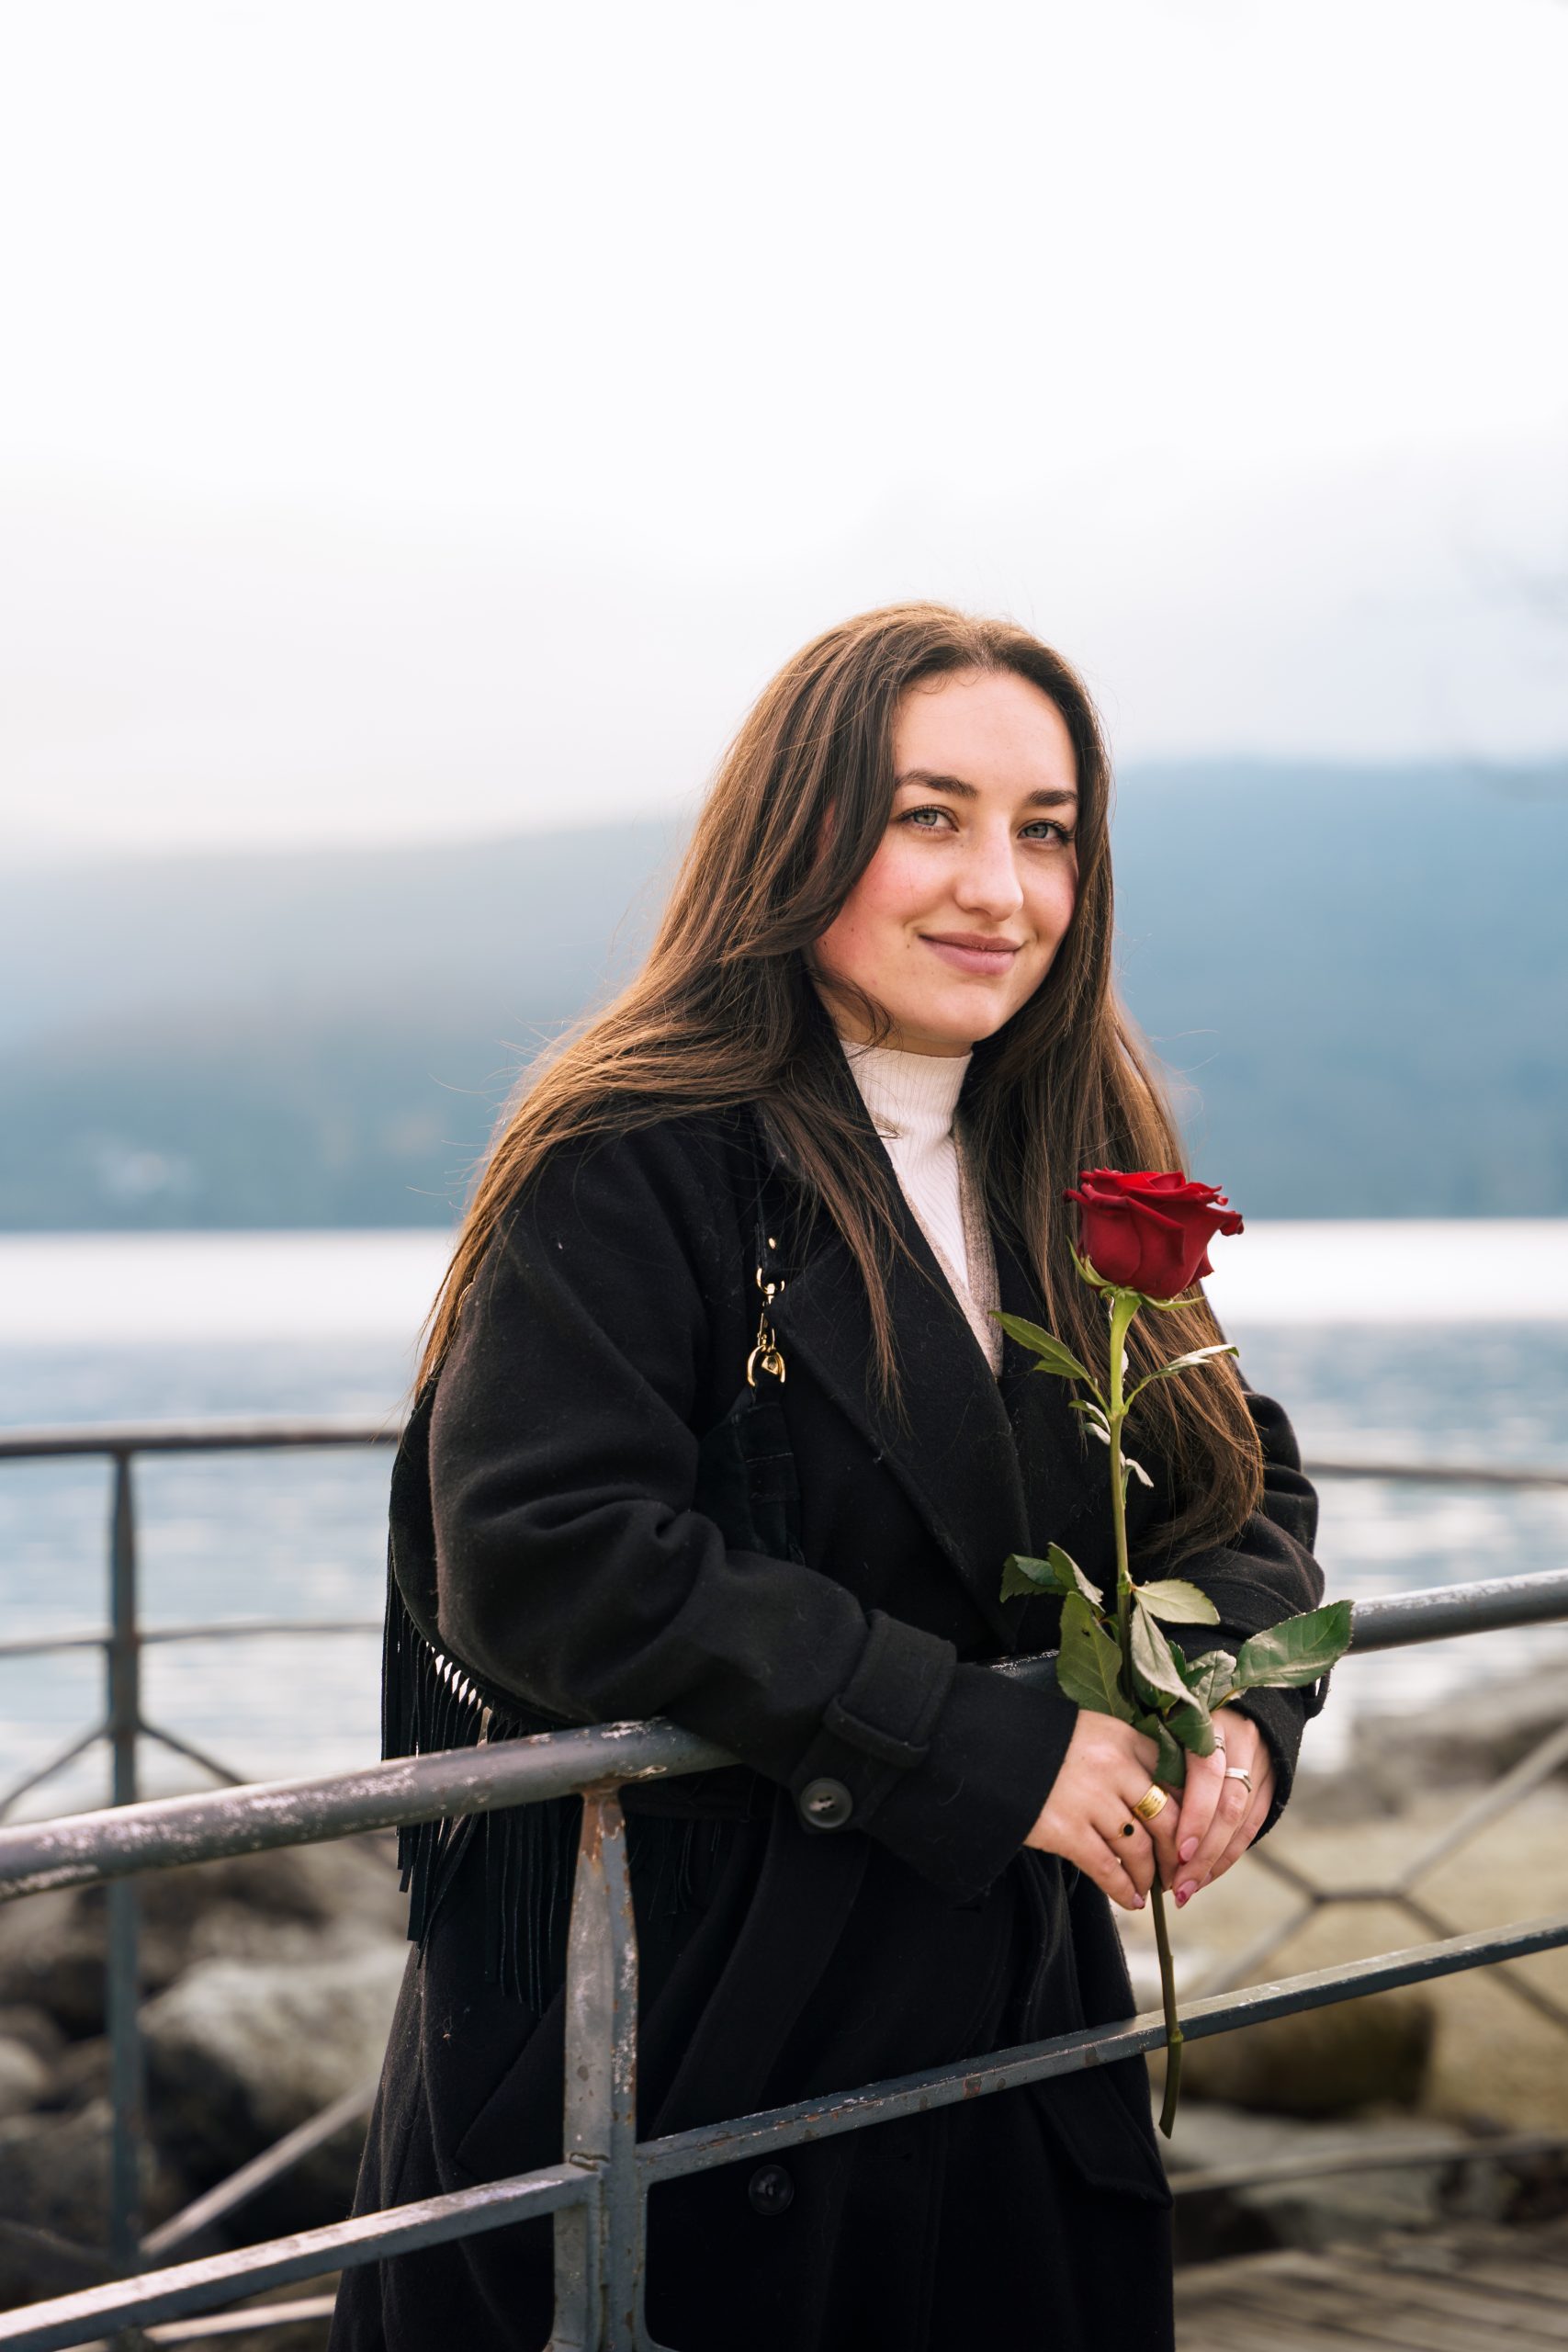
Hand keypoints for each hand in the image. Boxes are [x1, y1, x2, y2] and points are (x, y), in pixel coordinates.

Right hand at [1024, 1711, 1181, 1911]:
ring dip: (1149, 1875)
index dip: (1191, 1815)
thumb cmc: (1040, 1742)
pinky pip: (1106, 1868)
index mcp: (1124, 1738)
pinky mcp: (1065, 1829)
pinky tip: (1129, 1899)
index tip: (1193, 1836)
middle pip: (1167, 1819)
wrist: (986, 1748)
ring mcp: (1090, 1799)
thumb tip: (1161, 1800)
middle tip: (1179, 1872)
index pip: (1177, 1780)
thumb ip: (1125, 1757)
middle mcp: (1114, 1767)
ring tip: (1150, 1888)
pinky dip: (1123, 1889)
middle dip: (1178, 1854)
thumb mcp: (1091, 1733)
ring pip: (1139, 1848)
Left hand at [1170, 1705, 1274, 1907]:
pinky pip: (1253, 1825)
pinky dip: (1230, 1853)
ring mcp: (1260, 1761)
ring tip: (1189, 1888)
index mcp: (1209, 1721)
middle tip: (1178, 1885)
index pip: (1206, 1773)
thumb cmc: (1182, 1710)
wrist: (1243, 1692)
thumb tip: (1128, 1804)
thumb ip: (1155, 1753)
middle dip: (1203, 1851)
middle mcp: (1240, 1740)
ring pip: (1242, 1820)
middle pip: (1227, 1806)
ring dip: (1215, 1860)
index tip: (1177, 1850)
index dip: (1194, 1815)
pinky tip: (1208, 1874)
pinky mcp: (1272, 1780)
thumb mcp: (1165, 1719)